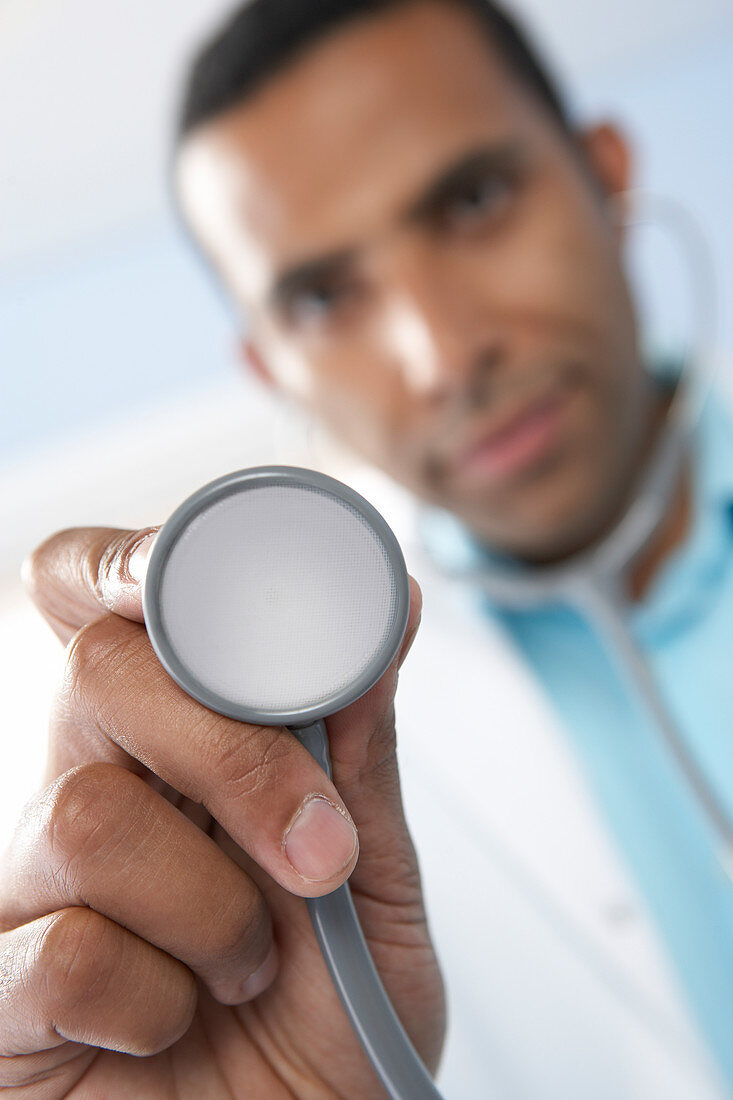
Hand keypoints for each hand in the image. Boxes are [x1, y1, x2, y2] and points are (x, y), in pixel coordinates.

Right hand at [0, 526, 444, 1097]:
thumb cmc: (338, 1012)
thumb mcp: (374, 873)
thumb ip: (360, 751)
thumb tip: (394, 609)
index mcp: (172, 742)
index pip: (102, 605)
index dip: (127, 564)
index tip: (187, 574)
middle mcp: (88, 786)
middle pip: (100, 675)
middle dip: (232, 760)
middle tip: (317, 851)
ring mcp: (30, 887)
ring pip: (85, 813)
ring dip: (213, 907)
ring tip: (248, 966)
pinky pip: (59, 952)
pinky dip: (155, 998)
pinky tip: (171, 1024)